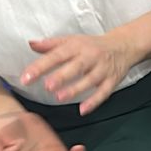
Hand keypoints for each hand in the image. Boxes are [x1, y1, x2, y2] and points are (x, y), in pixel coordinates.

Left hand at [21, 34, 137, 114]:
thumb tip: (31, 44)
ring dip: (76, 89)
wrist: (124, 45)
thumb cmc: (93, 45)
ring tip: (60, 97)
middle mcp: (90, 57)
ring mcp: (102, 69)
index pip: (57, 55)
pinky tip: (83, 110)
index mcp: (77, 46)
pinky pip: (104, 92)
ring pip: (90, 80)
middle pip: (76, 67)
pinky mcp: (112, 80)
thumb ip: (50, 45)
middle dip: (62, 76)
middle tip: (47, 86)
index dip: (41, 66)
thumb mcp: (72, 40)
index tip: (26, 77)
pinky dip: (95, 101)